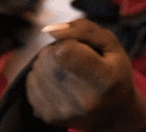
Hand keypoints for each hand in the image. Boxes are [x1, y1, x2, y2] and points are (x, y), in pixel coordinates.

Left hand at [26, 19, 145, 130]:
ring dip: (48, 63)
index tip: (81, 47)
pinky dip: (41, 77)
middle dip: (57, 50)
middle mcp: (84, 100)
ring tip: (67, 70)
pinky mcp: (48, 116)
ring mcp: (64, 111)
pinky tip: (58, 82)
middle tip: (75, 59)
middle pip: (49, 57)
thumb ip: (84, 29)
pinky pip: (30, 84)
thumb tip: (49, 30)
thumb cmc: (114, 72)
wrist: (114, 113)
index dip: (69, 41)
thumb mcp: (112, 45)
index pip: (66, 50)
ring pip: (36, 69)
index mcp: (104, 79)